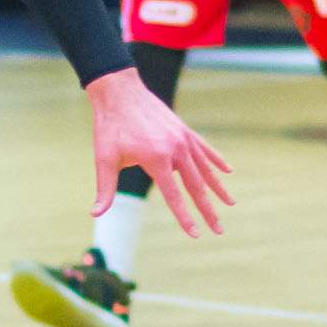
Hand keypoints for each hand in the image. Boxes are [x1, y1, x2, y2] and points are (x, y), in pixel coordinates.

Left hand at [87, 67, 233, 236]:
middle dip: (208, 210)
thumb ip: (105, 188)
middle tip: (219, 230)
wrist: (119, 91)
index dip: (185, 218)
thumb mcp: (104, 159)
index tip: (196, 234)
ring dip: (218, 187)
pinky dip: (216, 160)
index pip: (174, 196)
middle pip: (196, 186)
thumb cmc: (110, 127)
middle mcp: (175, 149)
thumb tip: (96, 213)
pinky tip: (227, 171)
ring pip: (205, 168)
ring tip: (231, 203)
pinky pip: (204, 148)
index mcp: (156, 159)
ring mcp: (183, 138)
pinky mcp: (184, 129)